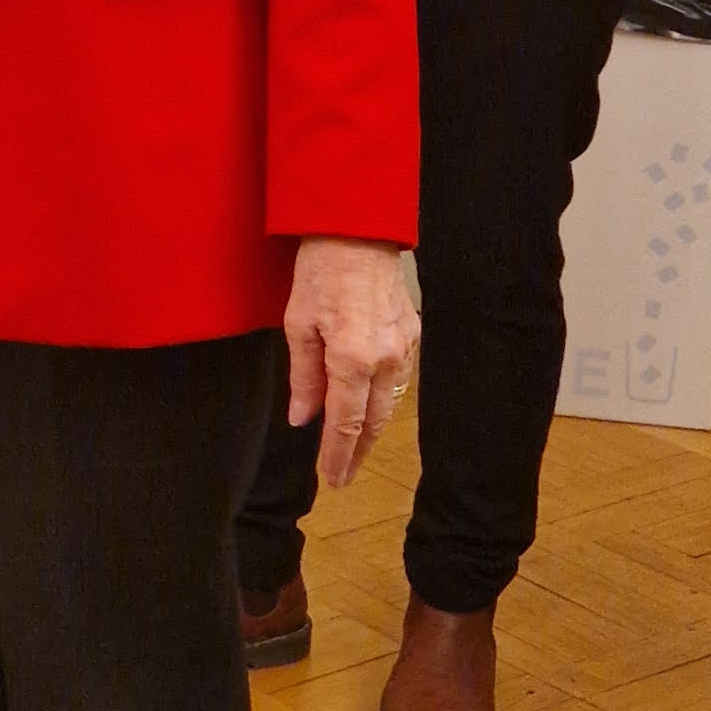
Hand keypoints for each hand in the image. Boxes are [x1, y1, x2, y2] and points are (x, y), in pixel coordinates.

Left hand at [284, 235, 418, 486]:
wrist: (358, 231)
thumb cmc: (321, 271)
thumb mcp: (297, 324)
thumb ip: (303, 377)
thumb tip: (302, 418)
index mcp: (352, 360)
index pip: (346, 425)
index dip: (338, 457)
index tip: (332, 480)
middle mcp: (385, 360)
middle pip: (373, 422)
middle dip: (357, 453)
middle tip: (343, 476)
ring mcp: (403, 347)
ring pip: (389, 403)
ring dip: (371, 428)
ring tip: (353, 448)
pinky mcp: (412, 334)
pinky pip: (398, 378)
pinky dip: (383, 397)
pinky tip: (371, 404)